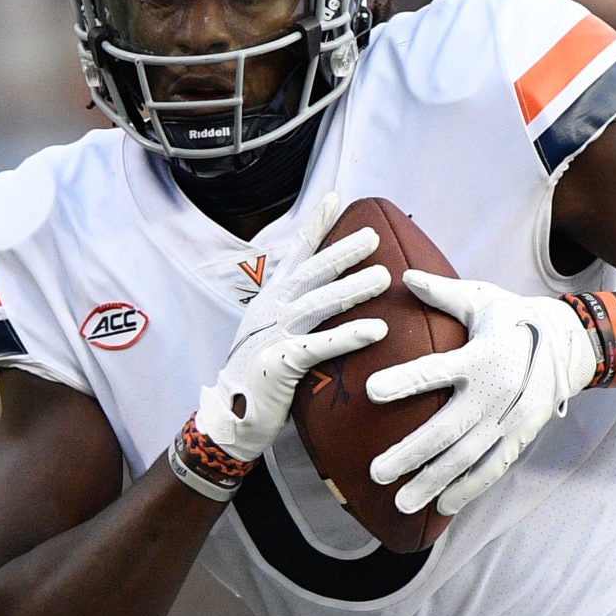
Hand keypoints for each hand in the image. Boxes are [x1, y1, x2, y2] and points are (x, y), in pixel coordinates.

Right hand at [196, 192, 390, 461]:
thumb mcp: (278, 334)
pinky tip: (377, 330)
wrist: (232, 418)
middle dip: (342, 251)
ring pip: (317, 304)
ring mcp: (272, 335)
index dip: (315, 226)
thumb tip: (334, 291)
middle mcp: (271, 311)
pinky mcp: (279, 364)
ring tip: (384, 277)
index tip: (336, 198)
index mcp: (272, 300)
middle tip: (374, 235)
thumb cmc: (264, 376)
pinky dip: (348, 336)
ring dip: (351, 289)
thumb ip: (302, 313)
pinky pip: (319, 346)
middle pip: (311, 273)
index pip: (296, 255)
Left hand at [366, 274, 597, 515]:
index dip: (404, 381)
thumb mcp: (482, 299)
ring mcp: (509, 421)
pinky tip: (443, 507)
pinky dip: (468, 490)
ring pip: (466, 459)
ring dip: (432, 482)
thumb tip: (403, 275)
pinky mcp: (520, 437)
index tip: (372, 391)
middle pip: (446, 430)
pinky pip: (492, 469)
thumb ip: (442, 292)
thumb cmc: (513, 318)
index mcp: (480, 357)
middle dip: (410, 454)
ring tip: (401, 503)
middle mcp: (495, 394)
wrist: (571, 344)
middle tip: (377, 472)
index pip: (435, 370)